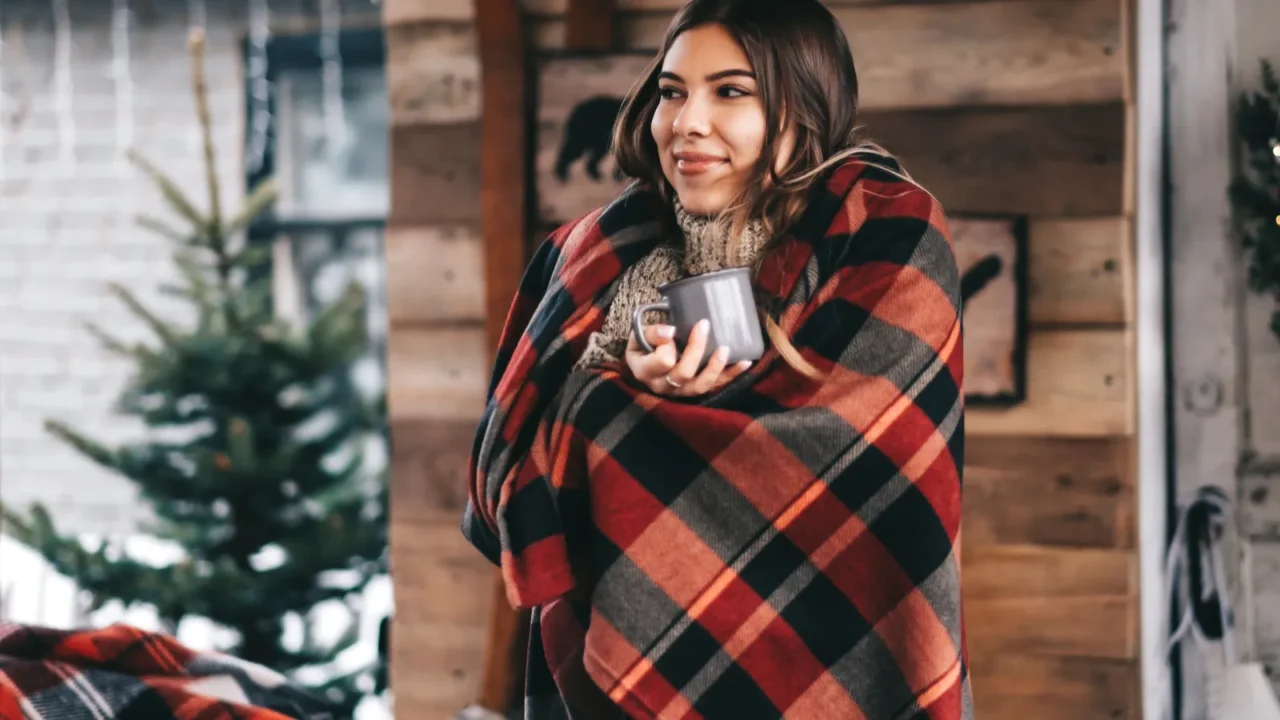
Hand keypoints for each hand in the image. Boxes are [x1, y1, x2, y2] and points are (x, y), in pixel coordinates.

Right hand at [625, 319, 753, 396]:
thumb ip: (651, 333)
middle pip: (683, 373)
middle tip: (704, 325)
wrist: (647, 361)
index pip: (662, 361)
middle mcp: (663, 386)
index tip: (671, 330)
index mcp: (645, 372)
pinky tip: (745, 361)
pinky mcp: (697, 390)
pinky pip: (717, 385)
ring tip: (725, 349)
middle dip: (696, 349)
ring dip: (716, 367)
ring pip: (701, 385)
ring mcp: (681, 392)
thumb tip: (670, 331)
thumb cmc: (644, 346)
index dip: (667, 345)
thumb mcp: (639, 335)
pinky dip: (732, 374)